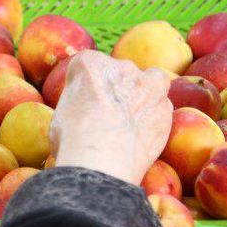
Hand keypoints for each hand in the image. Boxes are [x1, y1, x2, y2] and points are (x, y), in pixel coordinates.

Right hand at [48, 50, 172, 185]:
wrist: (102, 162)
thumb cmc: (72, 141)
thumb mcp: (60, 117)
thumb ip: (76, 104)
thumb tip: (82, 112)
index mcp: (89, 64)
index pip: (88, 65)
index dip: (86, 85)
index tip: (84, 102)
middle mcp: (121, 67)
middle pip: (121, 71)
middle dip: (117, 88)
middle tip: (109, 114)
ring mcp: (148, 86)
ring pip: (151, 81)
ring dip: (145, 94)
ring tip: (133, 120)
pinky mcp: (165, 109)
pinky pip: (161, 107)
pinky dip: (154, 116)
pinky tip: (143, 134)